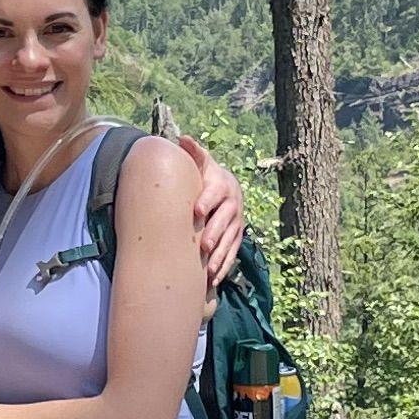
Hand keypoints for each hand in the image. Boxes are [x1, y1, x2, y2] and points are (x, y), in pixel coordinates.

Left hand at [189, 146, 247, 288]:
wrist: (228, 188)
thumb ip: (194, 153)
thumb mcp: (203, 163)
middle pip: (224, 221)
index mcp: (222, 187)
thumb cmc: (207, 177)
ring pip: (229, 241)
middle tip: (202, 246)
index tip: (195, 211)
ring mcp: (236, 224)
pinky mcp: (236, 238)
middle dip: (215, 234)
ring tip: (208, 270)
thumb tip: (182, 138)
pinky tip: (212, 280)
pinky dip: (223, 267)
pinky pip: (231, 254)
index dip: (206, 202)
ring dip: (219, 256)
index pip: (215, 194)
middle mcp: (232, 206)